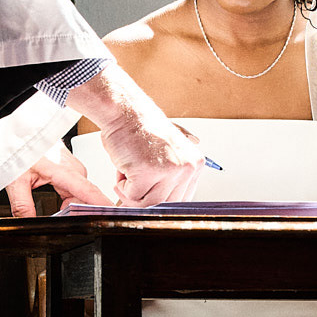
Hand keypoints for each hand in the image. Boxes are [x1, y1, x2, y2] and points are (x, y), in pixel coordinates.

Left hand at [5, 150, 113, 217]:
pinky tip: (60, 209)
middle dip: (77, 216)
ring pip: (81, 198)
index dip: (101, 205)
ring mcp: (76, 171)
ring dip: (72, 210)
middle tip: (62, 226)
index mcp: (64, 170)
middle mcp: (75, 170)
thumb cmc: (22, 149)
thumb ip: (22, 205)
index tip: (112, 216)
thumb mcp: (16, 180)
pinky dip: (70, 203)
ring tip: (58, 216)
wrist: (23, 134)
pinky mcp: (74, 172)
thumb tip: (27, 223)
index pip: (88, 191)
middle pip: (85, 200)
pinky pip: (77, 193)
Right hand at [66, 62, 203, 205]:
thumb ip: (172, 177)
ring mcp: (169, 170)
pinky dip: (122, 187)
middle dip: (145, 199)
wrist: (125, 111)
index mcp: (195, 163)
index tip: (147, 199)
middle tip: (131, 187)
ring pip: (149, 204)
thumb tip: (163, 205)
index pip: (182, 199)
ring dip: (131, 194)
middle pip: (167, 205)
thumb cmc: (140, 130)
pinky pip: (133, 196)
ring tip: (126, 176)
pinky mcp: (148, 172)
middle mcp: (187, 167)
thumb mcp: (167, 153)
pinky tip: (122, 170)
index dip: (161, 202)